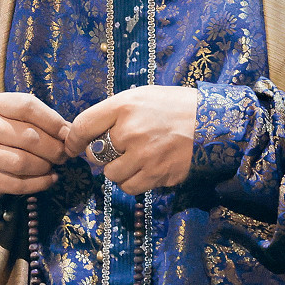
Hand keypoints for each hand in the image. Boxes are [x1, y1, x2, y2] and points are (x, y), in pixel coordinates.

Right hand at [0, 93, 69, 199]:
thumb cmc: (7, 134)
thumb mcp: (22, 118)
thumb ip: (45, 121)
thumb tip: (71, 133)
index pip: (28, 107)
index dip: (53, 121)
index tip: (68, 134)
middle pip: (29, 137)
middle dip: (54, 149)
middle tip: (64, 155)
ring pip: (22, 162)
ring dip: (45, 167)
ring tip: (53, 166)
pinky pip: (16, 184)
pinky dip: (39, 184)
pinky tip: (49, 179)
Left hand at [63, 85, 196, 195]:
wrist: (212, 121)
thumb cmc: (174, 107)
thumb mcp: (142, 97)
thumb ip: (114, 113)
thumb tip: (86, 134)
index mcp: (125, 106)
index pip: (83, 125)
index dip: (72, 139)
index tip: (72, 147)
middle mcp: (131, 131)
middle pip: (94, 155)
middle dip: (101, 155)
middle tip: (115, 150)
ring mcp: (144, 155)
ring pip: (111, 175)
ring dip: (119, 170)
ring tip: (135, 158)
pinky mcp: (157, 174)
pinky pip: (130, 187)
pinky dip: (134, 181)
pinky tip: (146, 169)